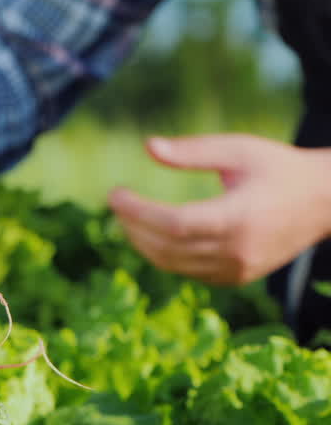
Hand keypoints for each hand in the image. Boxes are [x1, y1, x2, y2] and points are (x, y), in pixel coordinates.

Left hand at [108, 134, 330, 285]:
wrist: (326, 202)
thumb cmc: (279, 168)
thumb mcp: (240, 150)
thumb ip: (194, 151)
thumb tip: (149, 147)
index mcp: (239, 217)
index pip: (174, 224)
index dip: (137, 212)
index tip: (114, 194)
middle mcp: (238, 250)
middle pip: (166, 247)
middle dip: (132, 226)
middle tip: (116, 203)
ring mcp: (237, 269)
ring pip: (171, 264)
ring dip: (142, 242)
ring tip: (127, 217)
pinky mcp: (236, 278)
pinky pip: (187, 271)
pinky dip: (164, 254)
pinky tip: (153, 232)